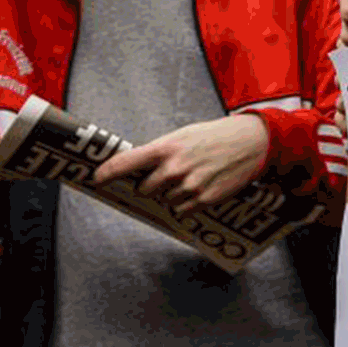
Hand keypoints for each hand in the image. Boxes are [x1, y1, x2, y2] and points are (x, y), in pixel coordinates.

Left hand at [93, 113, 270, 212]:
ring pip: (165, 200)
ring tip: (193, 178)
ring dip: (173, 194)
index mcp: (165, 149)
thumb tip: (137, 169)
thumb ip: (160, 152)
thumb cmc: (214, 136)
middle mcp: (173, 169)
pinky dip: (187, 203)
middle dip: (151, 185)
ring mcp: (188, 186)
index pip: (126, 163)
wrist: (251, 142)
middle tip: (168, 175)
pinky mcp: (204, 200)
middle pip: (144, 189)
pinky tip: (201, 188)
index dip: (107, 172)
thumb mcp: (183, 136)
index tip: (96, 179)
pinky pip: (182, 210)